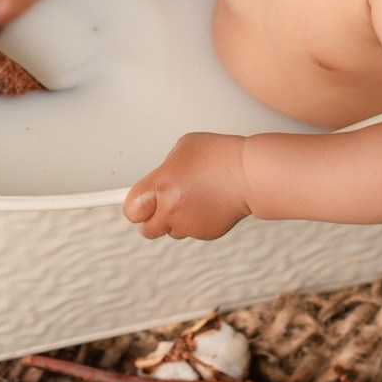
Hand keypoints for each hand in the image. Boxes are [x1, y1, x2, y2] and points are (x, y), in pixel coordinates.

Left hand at [124, 133, 251, 240]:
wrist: (250, 174)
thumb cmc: (220, 156)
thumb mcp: (182, 148)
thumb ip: (165, 169)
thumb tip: (161, 180)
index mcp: (160, 185)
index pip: (131, 211)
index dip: (135, 208)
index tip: (138, 204)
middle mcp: (171, 209)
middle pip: (147, 230)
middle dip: (151, 220)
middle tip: (161, 206)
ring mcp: (189, 224)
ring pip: (171, 231)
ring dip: (175, 220)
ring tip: (192, 199)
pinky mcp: (206, 233)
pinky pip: (192, 232)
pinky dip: (196, 222)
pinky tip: (207, 204)